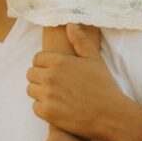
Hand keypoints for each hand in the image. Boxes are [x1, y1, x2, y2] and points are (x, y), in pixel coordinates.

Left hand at [26, 24, 134, 140]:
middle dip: (41, 77)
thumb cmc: (104, 85)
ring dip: (40, 92)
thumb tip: (70, 25)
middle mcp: (50, 77)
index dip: (45, 64)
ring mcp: (47, 95)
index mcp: (59, 61)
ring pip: (31, 90)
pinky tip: (56, 107)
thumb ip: (80, 41)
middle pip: (31, 73)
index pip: (37, 58)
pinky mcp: (47, 113)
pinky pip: (35, 107)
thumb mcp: (94, 59)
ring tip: (55, 95)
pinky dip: (43, 108)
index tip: (55, 70)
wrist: (110, 115)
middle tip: (55, 84)